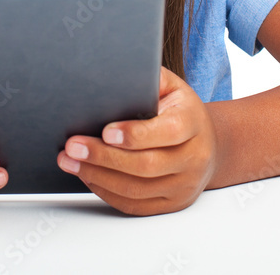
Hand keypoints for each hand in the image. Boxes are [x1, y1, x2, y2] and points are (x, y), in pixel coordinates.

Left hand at [57, 66, 217, 214]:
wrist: (208, 144)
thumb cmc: (180, 110)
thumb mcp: (171, 86)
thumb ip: (146, 79)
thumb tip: (109, 75)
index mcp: (193, 123)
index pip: (167, 132)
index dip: (135, 134)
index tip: (105, 131)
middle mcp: (194, 158)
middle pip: (146, 165)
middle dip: (104, 157)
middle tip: (73, 147)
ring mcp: (184, 185)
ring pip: (137, 189)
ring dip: (98, 176)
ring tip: (70, 162)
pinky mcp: (172, 204)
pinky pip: (135, 205)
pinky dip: (107, 192)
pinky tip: (88, 176)